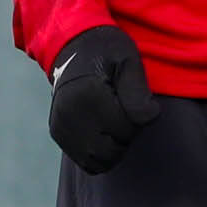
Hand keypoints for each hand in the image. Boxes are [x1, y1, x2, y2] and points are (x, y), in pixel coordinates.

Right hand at [46, 24, 158, 172]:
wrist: (71, 44)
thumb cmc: (106, 51)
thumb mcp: (128, 61)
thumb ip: (138, 91)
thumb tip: (149, 117)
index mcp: (88, 94)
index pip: (127, 128)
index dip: (140, 118)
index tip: (134, 98)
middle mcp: (70, 114)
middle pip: (113, 150)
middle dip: (126, 136)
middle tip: (124, 112)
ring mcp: (61, 126)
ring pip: (99, 161)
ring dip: (113, 148)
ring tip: (113, 121)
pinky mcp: (58, 133)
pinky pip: (85, 161)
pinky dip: (98, 152)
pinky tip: (101, 129)